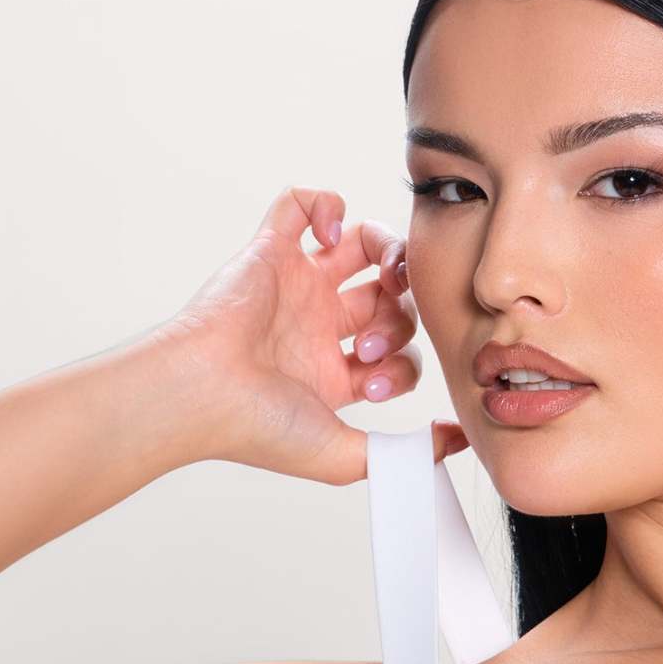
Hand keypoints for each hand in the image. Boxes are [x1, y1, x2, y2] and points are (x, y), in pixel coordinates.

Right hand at [158, 185, 468, 484]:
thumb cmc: (260, 428)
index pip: (397, 354)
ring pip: (359, 244)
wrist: (201, 393)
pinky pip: (300, 206)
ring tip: (387, 272)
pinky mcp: (267, 251)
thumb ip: (409, 453)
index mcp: (331, 373)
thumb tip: (461, 439)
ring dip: (387, 253)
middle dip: (400, 317)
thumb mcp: (347, 457)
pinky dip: (326, 205)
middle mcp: (316, 325)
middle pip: (388, 298)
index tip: (377, 384)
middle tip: (373, 341)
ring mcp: (293, 285)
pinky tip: (331, 235)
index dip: (404, 365)